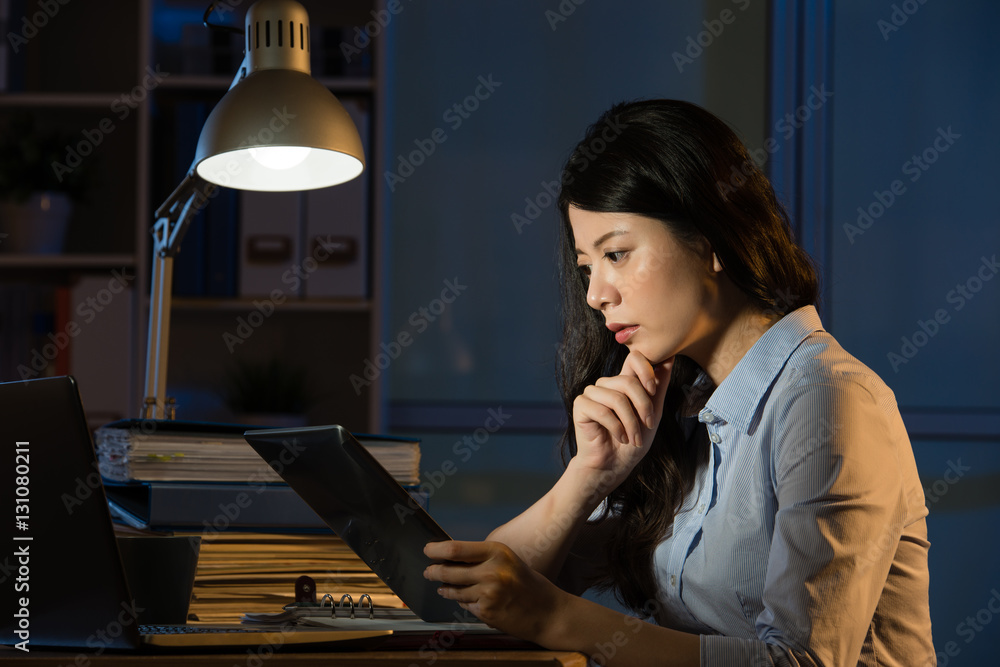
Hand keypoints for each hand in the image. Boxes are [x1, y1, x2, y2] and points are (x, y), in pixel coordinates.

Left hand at [423, 540, 566, 644]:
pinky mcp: (487, 611)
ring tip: (443, 588)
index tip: (427, 550)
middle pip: (449, 570)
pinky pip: (466, 605)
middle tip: (428, 571)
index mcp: (497, 552)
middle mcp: (492, 571)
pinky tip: (471, 601)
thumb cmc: (528, 584)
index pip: (456, 548)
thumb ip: (482, 558)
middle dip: (434, 571)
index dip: (436, 550)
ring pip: (454, 590)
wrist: (549, 612)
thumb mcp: (508, 561)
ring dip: (446, 589)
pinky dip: (465, 603)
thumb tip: (451, 557)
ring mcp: (488, 593)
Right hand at [571, 351, 672, 488]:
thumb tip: (671, 358)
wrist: (614, 466)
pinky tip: (620, 437)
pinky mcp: (580, 405)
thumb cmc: (633, 441)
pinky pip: (602, 411)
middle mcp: (607, 384)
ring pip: (616, 398)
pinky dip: (615, 427)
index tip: (654, 390)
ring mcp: (592, 393)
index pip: (633, 358)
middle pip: (628, 381)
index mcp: (623, 382)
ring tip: (633, 438)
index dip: (646, 369)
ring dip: (630, 422)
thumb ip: (659, 387)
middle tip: (648, 426)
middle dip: (643, 406)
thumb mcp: (653, 413)